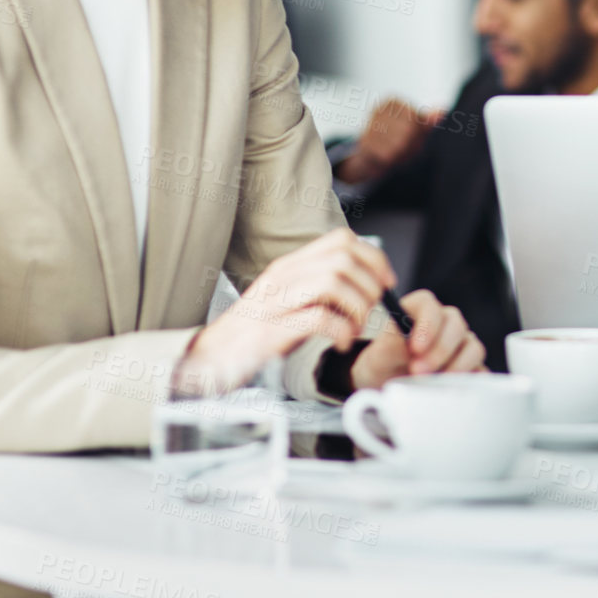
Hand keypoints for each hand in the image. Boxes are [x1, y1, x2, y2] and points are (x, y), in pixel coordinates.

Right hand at [177, 228, 393, 394]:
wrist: (212, 358)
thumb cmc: (257, 333)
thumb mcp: (290, 299)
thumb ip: (321, 286)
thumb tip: (368, 283)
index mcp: (290, 265)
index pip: (342, 239)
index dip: (374, 258)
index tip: (386, 283)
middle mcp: (282, 276)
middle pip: (343, 258)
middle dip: (370, 284)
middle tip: (372, 310)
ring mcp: (275, 301)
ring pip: (333, 281)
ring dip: (357, 307)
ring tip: (355, 329)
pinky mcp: (271, 330)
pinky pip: (319, 318)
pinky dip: (341, 331)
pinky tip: (341, 344)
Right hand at [337, 98, 443, 183]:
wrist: (370, 159)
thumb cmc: (396, 141)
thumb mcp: (415, 130)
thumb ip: (427, 122)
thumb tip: (442, 112)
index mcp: (392, 102)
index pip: (417, 120)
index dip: (419, 135)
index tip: (413, 139)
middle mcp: (378, 110)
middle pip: (409, 131)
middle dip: (413, 146)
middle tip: (407, 150)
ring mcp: (369, 126)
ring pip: (399, 145)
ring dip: (403, 155)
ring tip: (397, 155)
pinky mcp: (365, 143)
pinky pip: (388, 155)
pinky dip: (392, 161)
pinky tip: (387, 159)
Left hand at [350, 289, 487, 388]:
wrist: (387, 386)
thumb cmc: (382, 363)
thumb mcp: (378, 355)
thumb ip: (391, 346)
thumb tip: (409, 347)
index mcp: (419, 310)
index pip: (429, 305)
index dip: (426, 325)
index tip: (415, 348)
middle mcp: (445, 323)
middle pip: (456, 325)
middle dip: (439, 350)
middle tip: (418, 371)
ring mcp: (461, 345)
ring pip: (473, 348)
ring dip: (455, 366)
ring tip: (434, 383)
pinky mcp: (471, 367)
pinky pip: (480, 371)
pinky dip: (468, 381)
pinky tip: (451, 390)